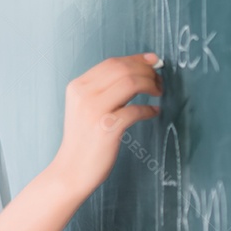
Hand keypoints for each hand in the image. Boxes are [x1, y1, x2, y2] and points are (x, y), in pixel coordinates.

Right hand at [53, 52, 162, 196]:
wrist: (71, 170)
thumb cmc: (84, 140)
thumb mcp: (86, 107)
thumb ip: (104, 90)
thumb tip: (137, 71)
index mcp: (78, 86)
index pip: (111, 62)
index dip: (136, 59)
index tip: (153, 61)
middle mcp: (83, 94)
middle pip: (123, 69)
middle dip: (146, 71)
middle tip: (159, 80)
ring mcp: (94, 111)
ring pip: (130, 83)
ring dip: (150, 84)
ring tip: (158, 92)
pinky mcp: (106, 128)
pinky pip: (135, 110)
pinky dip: (149, 109)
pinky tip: (154, 112)